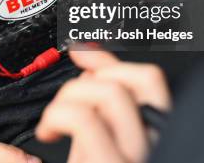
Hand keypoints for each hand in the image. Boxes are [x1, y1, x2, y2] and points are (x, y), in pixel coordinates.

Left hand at [35, 46, 170, 162]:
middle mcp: (155, 149)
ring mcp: (137, 159)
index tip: (80, 51)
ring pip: (112, 92)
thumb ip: (96, 104)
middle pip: (143, 78)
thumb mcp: (92, 142)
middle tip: (67, 100)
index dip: (113, 59)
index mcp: (153, 139)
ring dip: (70, 95)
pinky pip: (83, 118)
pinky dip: (56, 114)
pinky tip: (48, 132)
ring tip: (53, 121)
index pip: (151, 81)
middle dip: (96, 73)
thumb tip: (86, 56)